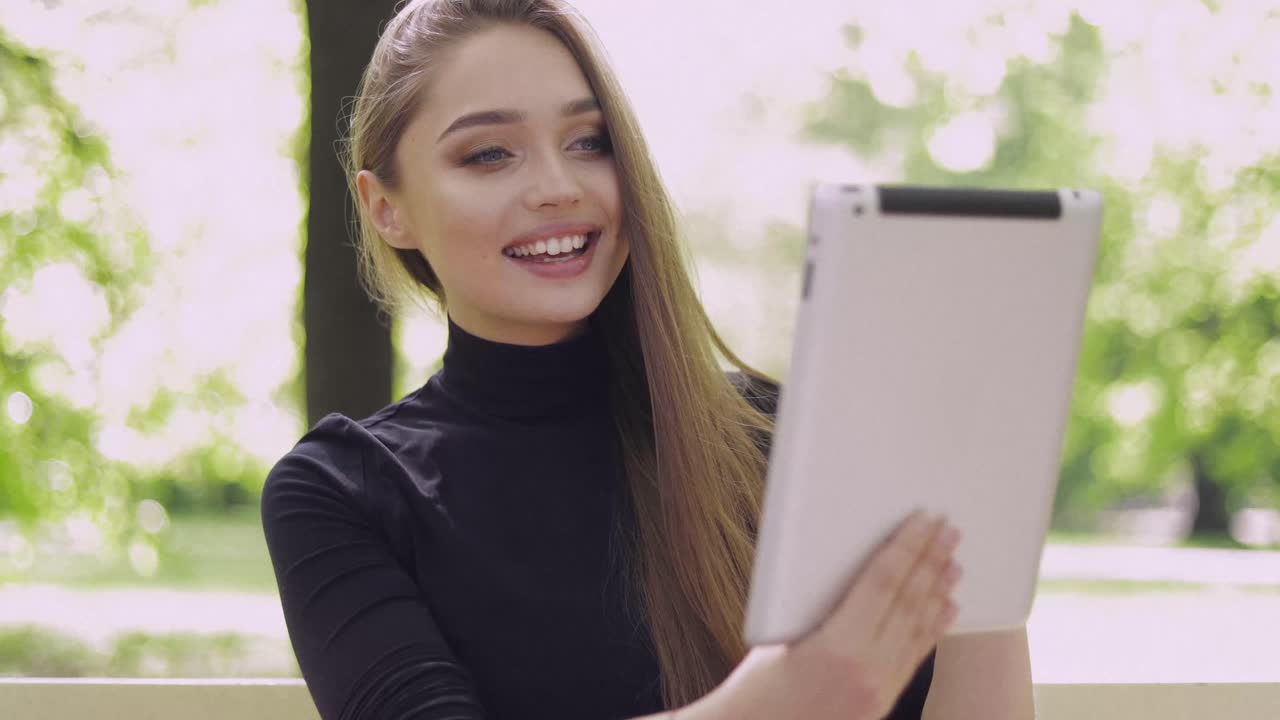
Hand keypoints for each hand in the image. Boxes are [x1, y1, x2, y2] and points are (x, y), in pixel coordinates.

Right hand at [690, 511, 961, 719]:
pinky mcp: (881, 704)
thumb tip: (849, 571)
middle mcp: (868, 671)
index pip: (883, 582)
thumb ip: (818, 606)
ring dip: (937, 592)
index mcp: (839, 647)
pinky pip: (914, 659)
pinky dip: (931, 630)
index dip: (906, 546)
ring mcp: (879, 692)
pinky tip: (945, 610)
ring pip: (918, 631)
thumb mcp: (779, 637)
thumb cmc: (754, 689)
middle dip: (931, 562)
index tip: (924, 520)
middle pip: (909, 603)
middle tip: (950, 531)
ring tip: (954, 563)